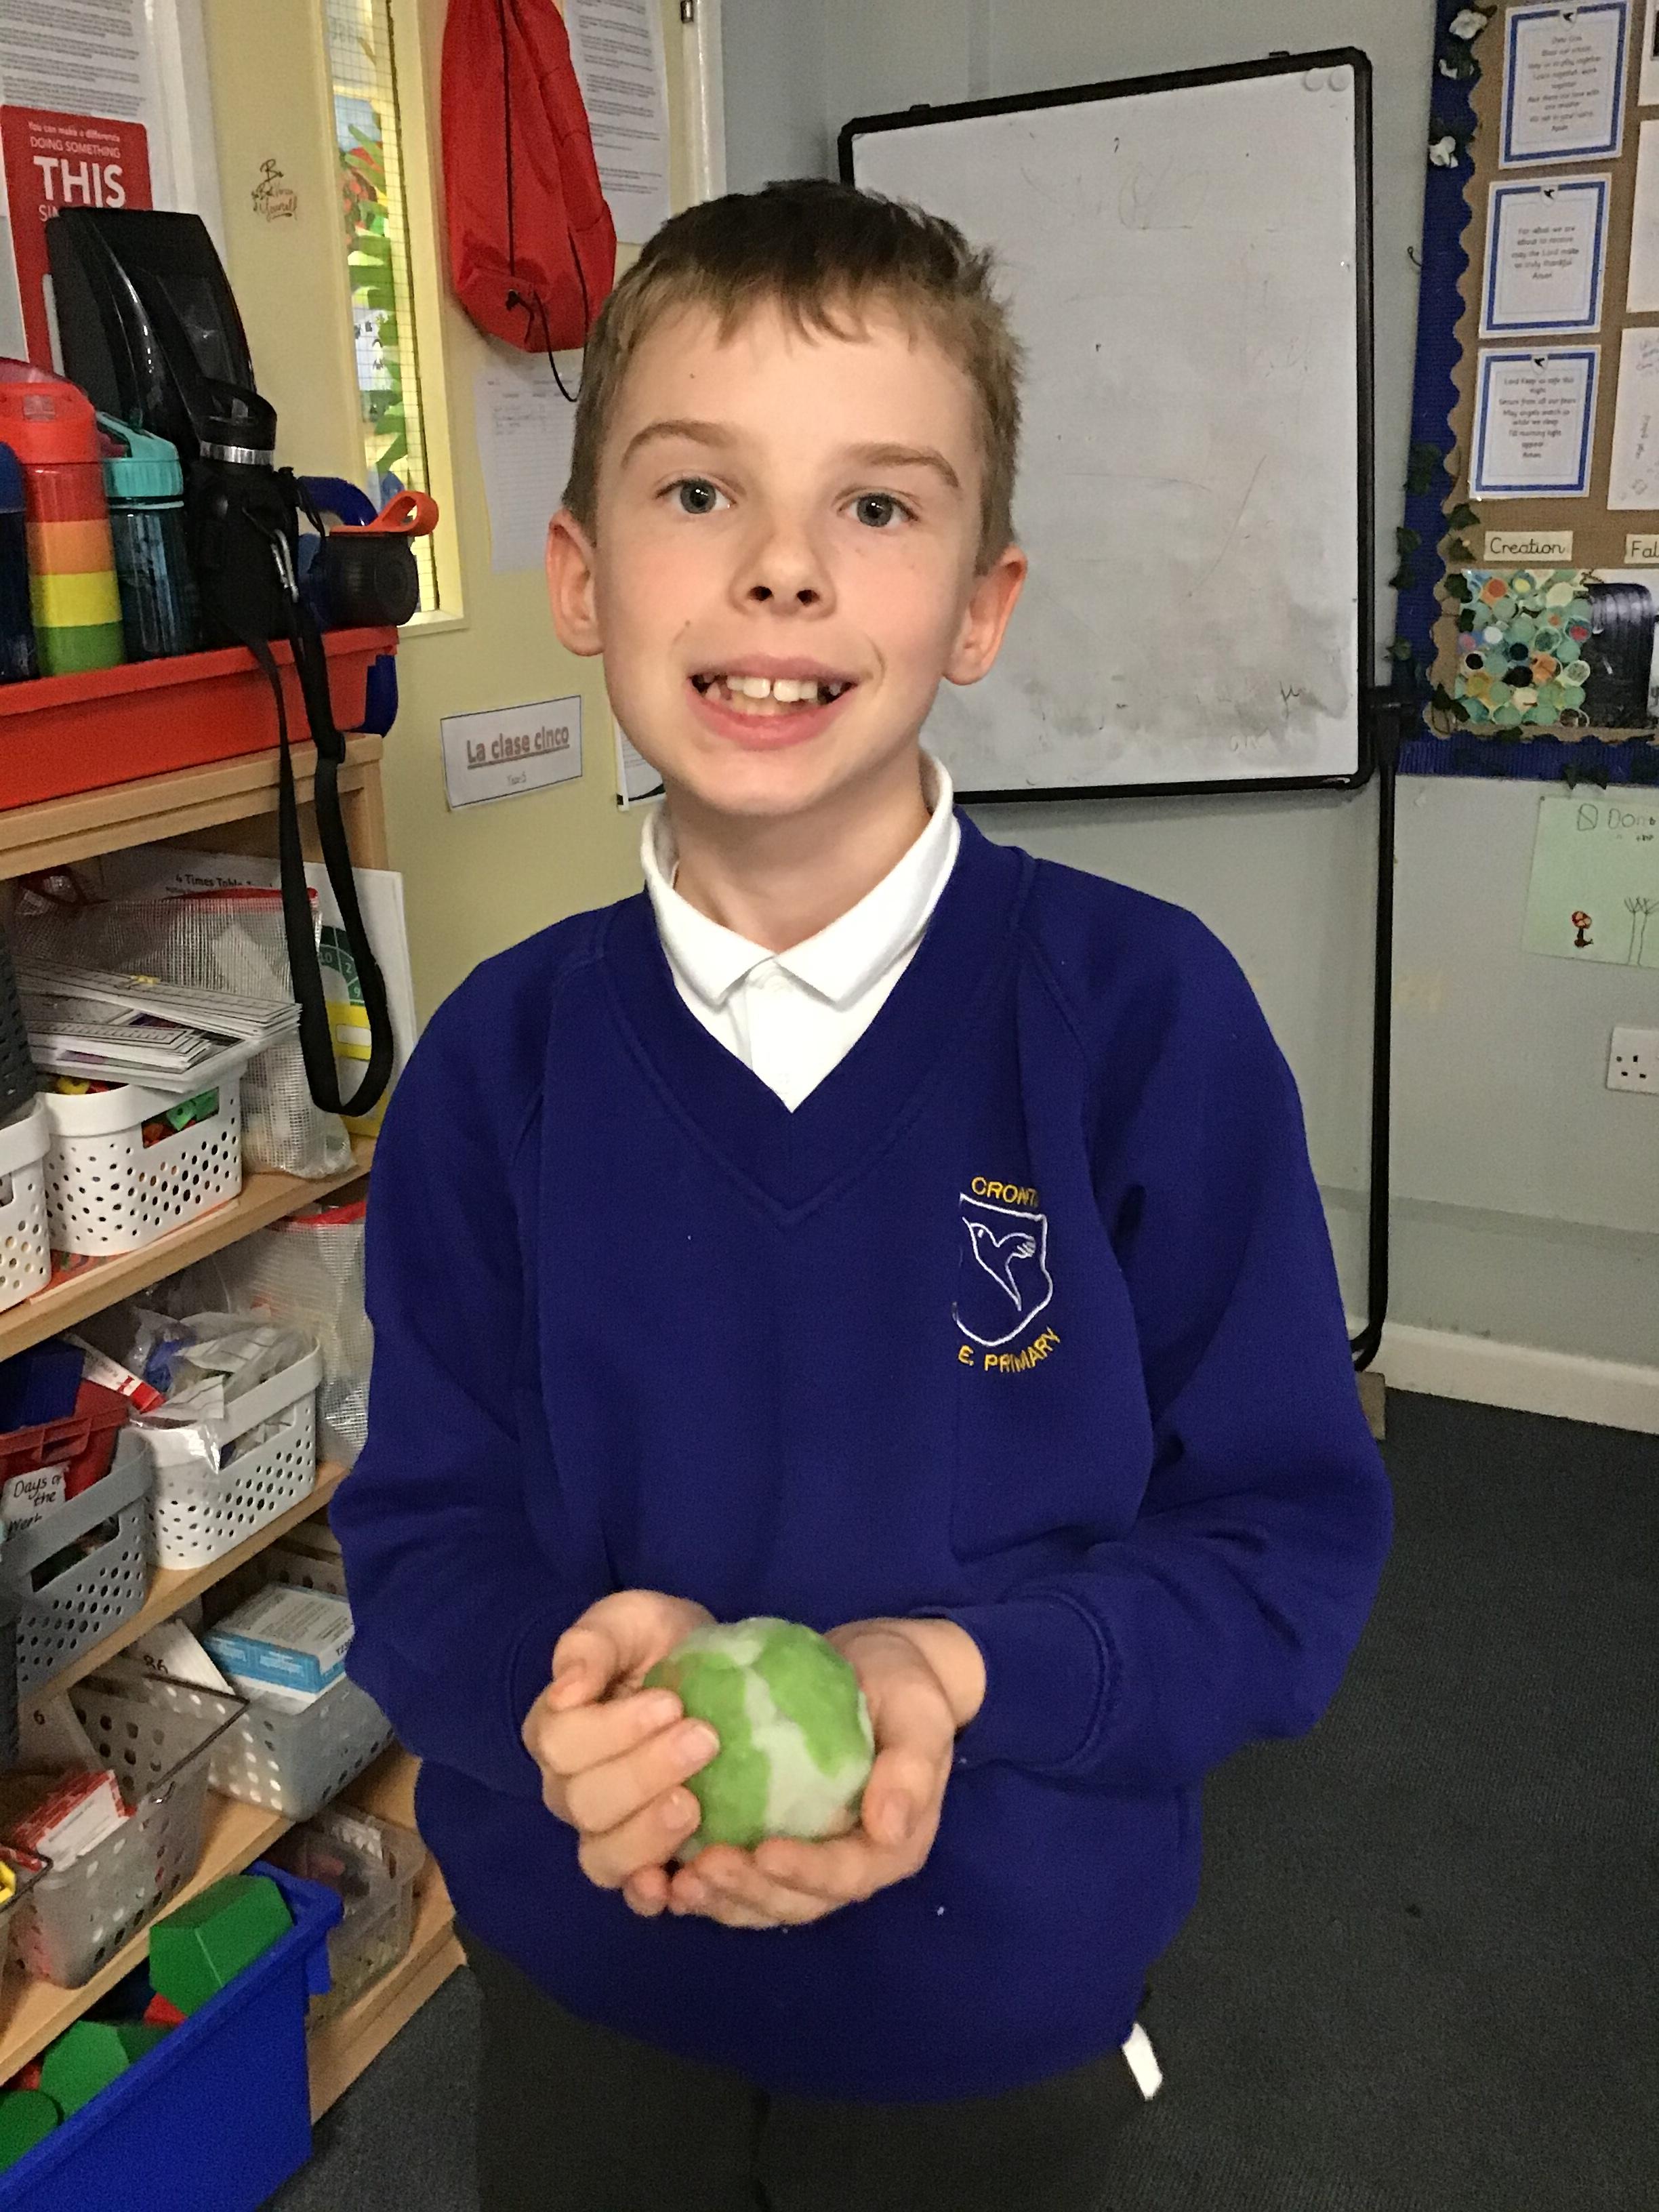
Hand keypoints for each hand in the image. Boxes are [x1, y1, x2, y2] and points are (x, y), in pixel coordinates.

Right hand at [522, 1590, 717, 1915]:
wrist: (711, 1673)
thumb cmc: (660, 1644)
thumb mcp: (631, 1621)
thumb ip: (593, 1644)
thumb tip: (566, 1690)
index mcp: (556, 1730)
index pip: (561, 1742)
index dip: (615, 1729)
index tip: (672, 1701)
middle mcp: (570, 1790)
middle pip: (584, 1803)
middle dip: (645, 1773)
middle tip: (706, 1738)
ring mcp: (606, 1832)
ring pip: (603, 1858)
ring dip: (648, 1837)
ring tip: (695, 1805)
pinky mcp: (648, 1861)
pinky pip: (634, 1895)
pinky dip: (652, 1896)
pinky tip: (681, 1883)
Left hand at [665, 1617, 985, 1931]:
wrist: (879, 1668)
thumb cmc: (905, 1688)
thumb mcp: (919, 1714)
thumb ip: (910, 1767)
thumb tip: (890, 1828)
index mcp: (890, 1846)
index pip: (846, 1875)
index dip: (805, 1871)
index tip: (764, 1852)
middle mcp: (847, 1866)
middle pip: (795, 1901)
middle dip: (748, 1891)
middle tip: (702, 1868)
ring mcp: (806, 1858)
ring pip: (760, 1901)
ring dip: (718, 1899)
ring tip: (675, 1883)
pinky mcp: (772, 1839)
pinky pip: (737, 1875)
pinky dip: (701, 1884)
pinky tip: (659, 1876)